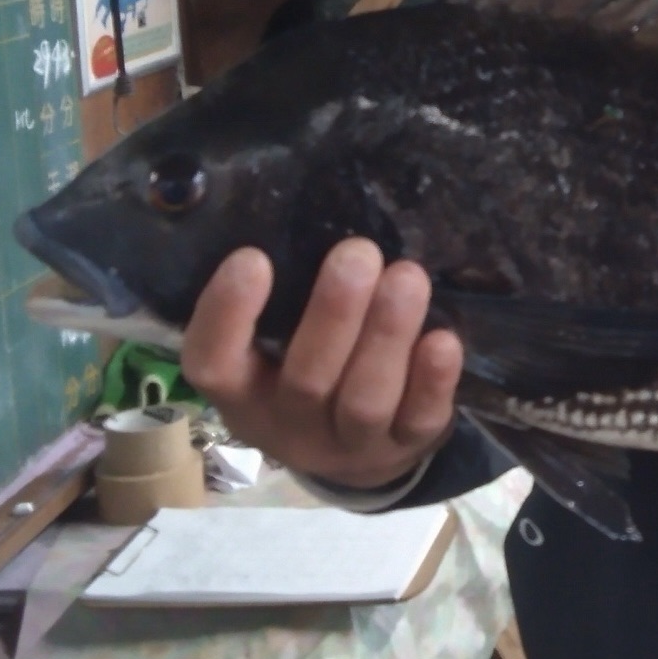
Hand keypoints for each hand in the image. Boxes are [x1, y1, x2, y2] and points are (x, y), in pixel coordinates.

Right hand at [181, 239, 462, 489]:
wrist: (360, 451)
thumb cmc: (311, 365)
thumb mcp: (278, 340)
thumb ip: (285, 295)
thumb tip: (308, 207)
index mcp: (243, 392)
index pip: (213, 364)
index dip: (226, 316)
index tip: (252, 257)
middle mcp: (289, 426)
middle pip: (306, 380)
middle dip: (333, 314)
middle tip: (358, 252)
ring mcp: (349, 443)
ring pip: (365, 400)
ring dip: (387, 336)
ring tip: (408, 277)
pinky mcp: (406, 446)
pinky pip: (419, 419)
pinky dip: (432, 381)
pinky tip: (443, 340)